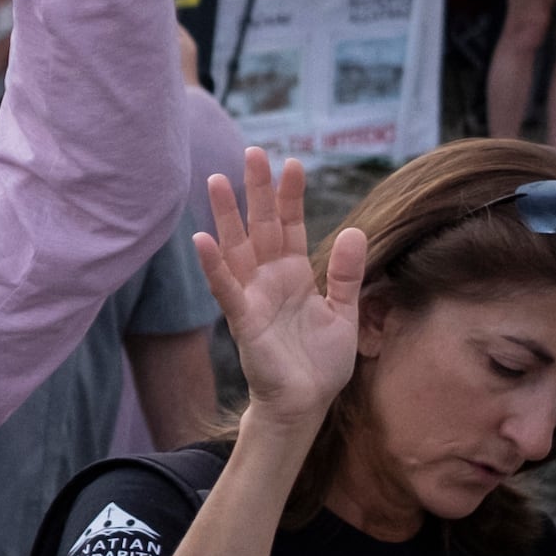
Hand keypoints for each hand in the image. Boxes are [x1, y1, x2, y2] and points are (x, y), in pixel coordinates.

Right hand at [197, 148, 366, 421]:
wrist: (305, 403)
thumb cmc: (320, 363)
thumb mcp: (344, 313)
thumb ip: (346, 274)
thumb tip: (353, 232)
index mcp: (294, 275)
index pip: (290, 226)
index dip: (291, 196)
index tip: (293, 163)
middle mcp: (269, 279)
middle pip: (261, 226)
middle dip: (257, 190)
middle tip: (252, 152)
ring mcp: (253, 297)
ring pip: (236, 248)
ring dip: (225, 215)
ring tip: (216, 180)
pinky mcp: (244, 321)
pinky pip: (226, 288)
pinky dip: (214, 265)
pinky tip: (203, 239)